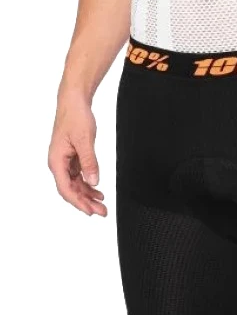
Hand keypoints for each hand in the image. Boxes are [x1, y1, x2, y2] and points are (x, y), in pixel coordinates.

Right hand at [48, 94, 106, 216]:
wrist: (74, 102)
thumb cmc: (75, 117)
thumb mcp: (85, 141)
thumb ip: (90, 162)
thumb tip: (94, 181)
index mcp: (56, 161)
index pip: (66, 189)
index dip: (78, 202)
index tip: (90, 211)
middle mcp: (59, 164)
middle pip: (71, 190)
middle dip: (86, 203)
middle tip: (102, 212)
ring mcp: (65, 162)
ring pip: (76, 185)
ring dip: (88, 196)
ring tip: (102, 205)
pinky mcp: (72, 159)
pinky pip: (79, 177)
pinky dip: (89, 186)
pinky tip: (98, 192)